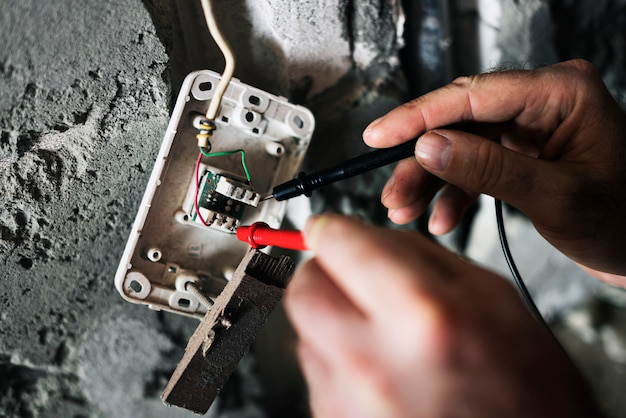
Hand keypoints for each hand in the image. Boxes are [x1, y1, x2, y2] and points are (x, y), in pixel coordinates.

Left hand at [285, 215, 598, 417]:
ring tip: (381, 334)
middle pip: (303, 290)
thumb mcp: (496, 301)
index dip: (333, 230)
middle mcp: (374, 364)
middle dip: (322, 271)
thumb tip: (367, 239)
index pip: (340, 246)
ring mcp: (348, 403)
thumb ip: (423, 257)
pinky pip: (318, 375)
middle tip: (348, 275)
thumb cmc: (526, 397)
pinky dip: (339, 362)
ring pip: (306, 333)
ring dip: (333, 319)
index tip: (333, 231)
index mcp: (424, 318)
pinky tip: (381, 370)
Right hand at [363, 59, 625, 276]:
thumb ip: (489, 169)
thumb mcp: (555, 197)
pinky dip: (454, 192)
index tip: (378, 136)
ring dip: (430, 180)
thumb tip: (428, 146)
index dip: (418, 116)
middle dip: (421, 161)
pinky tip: (440, 218)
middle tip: (392, 194)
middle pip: (460, 121)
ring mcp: (530, 126)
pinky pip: (474, 165)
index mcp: (561, 92)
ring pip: (460, 145)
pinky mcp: (520, 150)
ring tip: (405, 210)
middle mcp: (542, 101)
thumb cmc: (621, 220)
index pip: (473, 95)